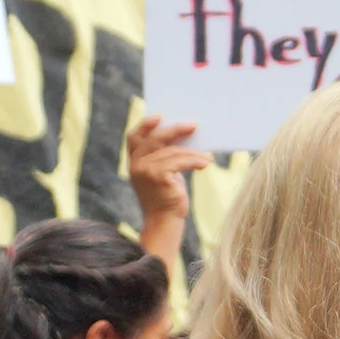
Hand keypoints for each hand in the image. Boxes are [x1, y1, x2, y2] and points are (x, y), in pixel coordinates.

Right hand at [125, 115, 206, 246]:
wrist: (164, 222)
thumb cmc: (166, 199)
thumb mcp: (161, 174)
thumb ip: (163, 157)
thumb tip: (184, 137)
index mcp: (133, 163)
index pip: (134, 137)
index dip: (145, 125)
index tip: (159, 116)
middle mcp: (136, 165)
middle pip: (155, 138)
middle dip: (175, 129)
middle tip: (193, 125)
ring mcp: (145, 170)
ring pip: (173, 151)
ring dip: (193, 152)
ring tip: (206, 157)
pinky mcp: (158, 176)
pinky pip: (180, 161)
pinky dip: (195, 161)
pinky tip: (206, 163)